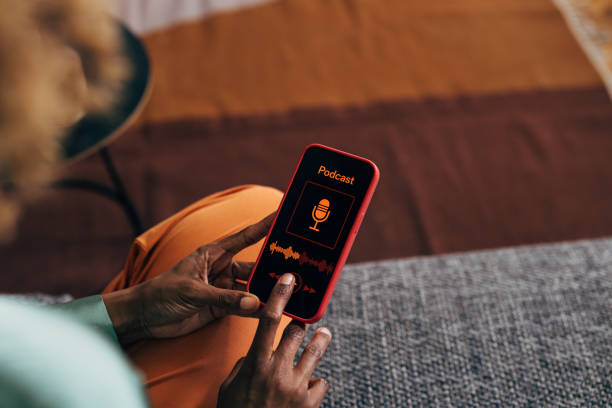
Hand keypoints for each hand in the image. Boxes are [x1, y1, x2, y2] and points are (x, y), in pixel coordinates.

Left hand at [102, 213, 274, 343]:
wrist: (143, 317)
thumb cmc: (161, 294)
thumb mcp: (192, 292)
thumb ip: (224, 298)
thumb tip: (255, 302)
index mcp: (213, 253)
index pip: (246, 237)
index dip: (265, 225)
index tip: (283, 213)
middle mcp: (222, 268)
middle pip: (255, 266)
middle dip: (274, 265)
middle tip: (298, 266)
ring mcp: (224, 289)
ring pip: (253, 288)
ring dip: (268, 290)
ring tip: (289, 292)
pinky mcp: (222, 307)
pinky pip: (245, 307)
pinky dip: (259, 310)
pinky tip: (273, 310)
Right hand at [218, 273, 331, 407]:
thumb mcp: (230, 388)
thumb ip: (244, 365)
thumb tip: (255, 354)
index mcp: (256, 363)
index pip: (268, 320)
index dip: (279, 296)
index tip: (289, 279)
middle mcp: (278, 371)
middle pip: (297, 332)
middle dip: (302, 324)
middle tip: (306, 319)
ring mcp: (296, 387)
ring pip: (316, 352)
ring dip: (321, 342)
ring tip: (324, 336)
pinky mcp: (310, 404)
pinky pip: (320, 383)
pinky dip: (315, 383)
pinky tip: (309, 388)